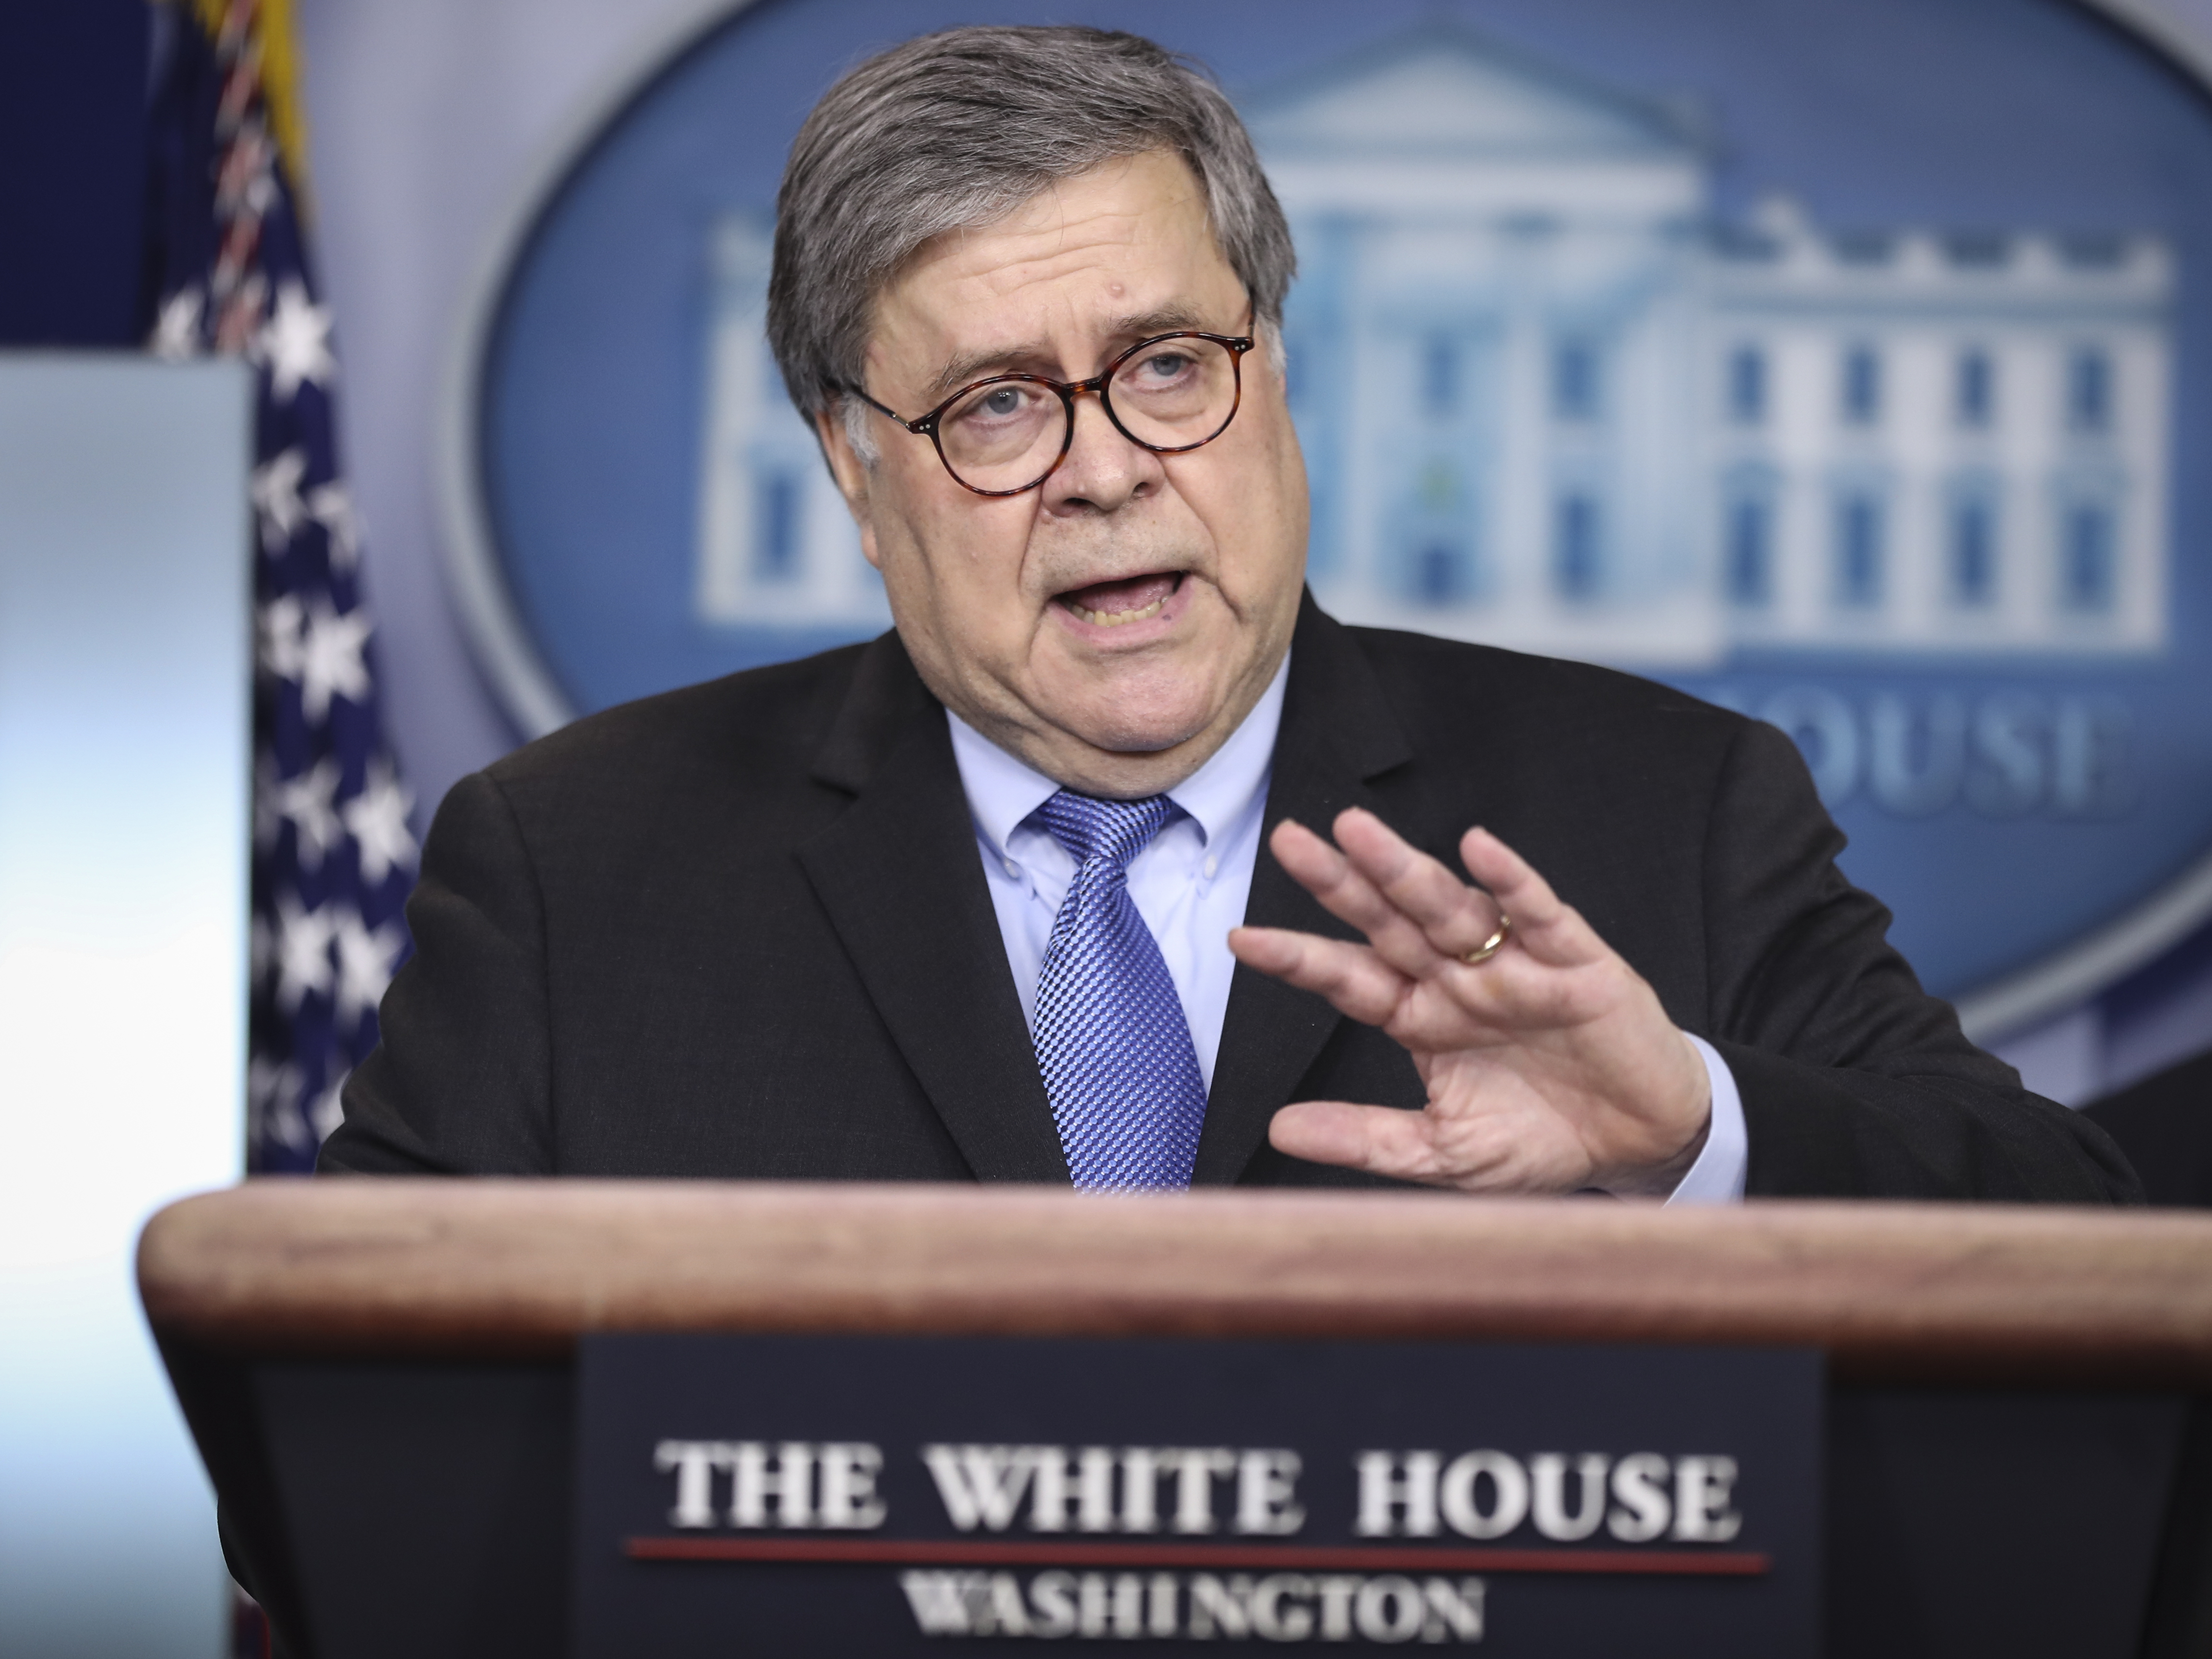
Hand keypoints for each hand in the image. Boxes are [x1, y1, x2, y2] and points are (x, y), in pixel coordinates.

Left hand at [1227, 809, 1710, 1197]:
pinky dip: (1512, 881)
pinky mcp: (1577, 963)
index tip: (1241, 939)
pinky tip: (1479, 848)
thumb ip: (1367, 1138)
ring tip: (1356, 831)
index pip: (1348, 977)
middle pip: (1387, 920)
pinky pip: (1541, 913)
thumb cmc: (1542, 1141)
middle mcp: (1458, 980)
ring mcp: (1516, 965)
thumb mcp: (1444, 1153)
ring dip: (1405, 867)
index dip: (1299, 957)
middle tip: (1288, 840)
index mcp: (1420, 1018)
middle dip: (1340, 881)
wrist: (1641, 1144)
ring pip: (1450, 906)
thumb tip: (1278, 1130)